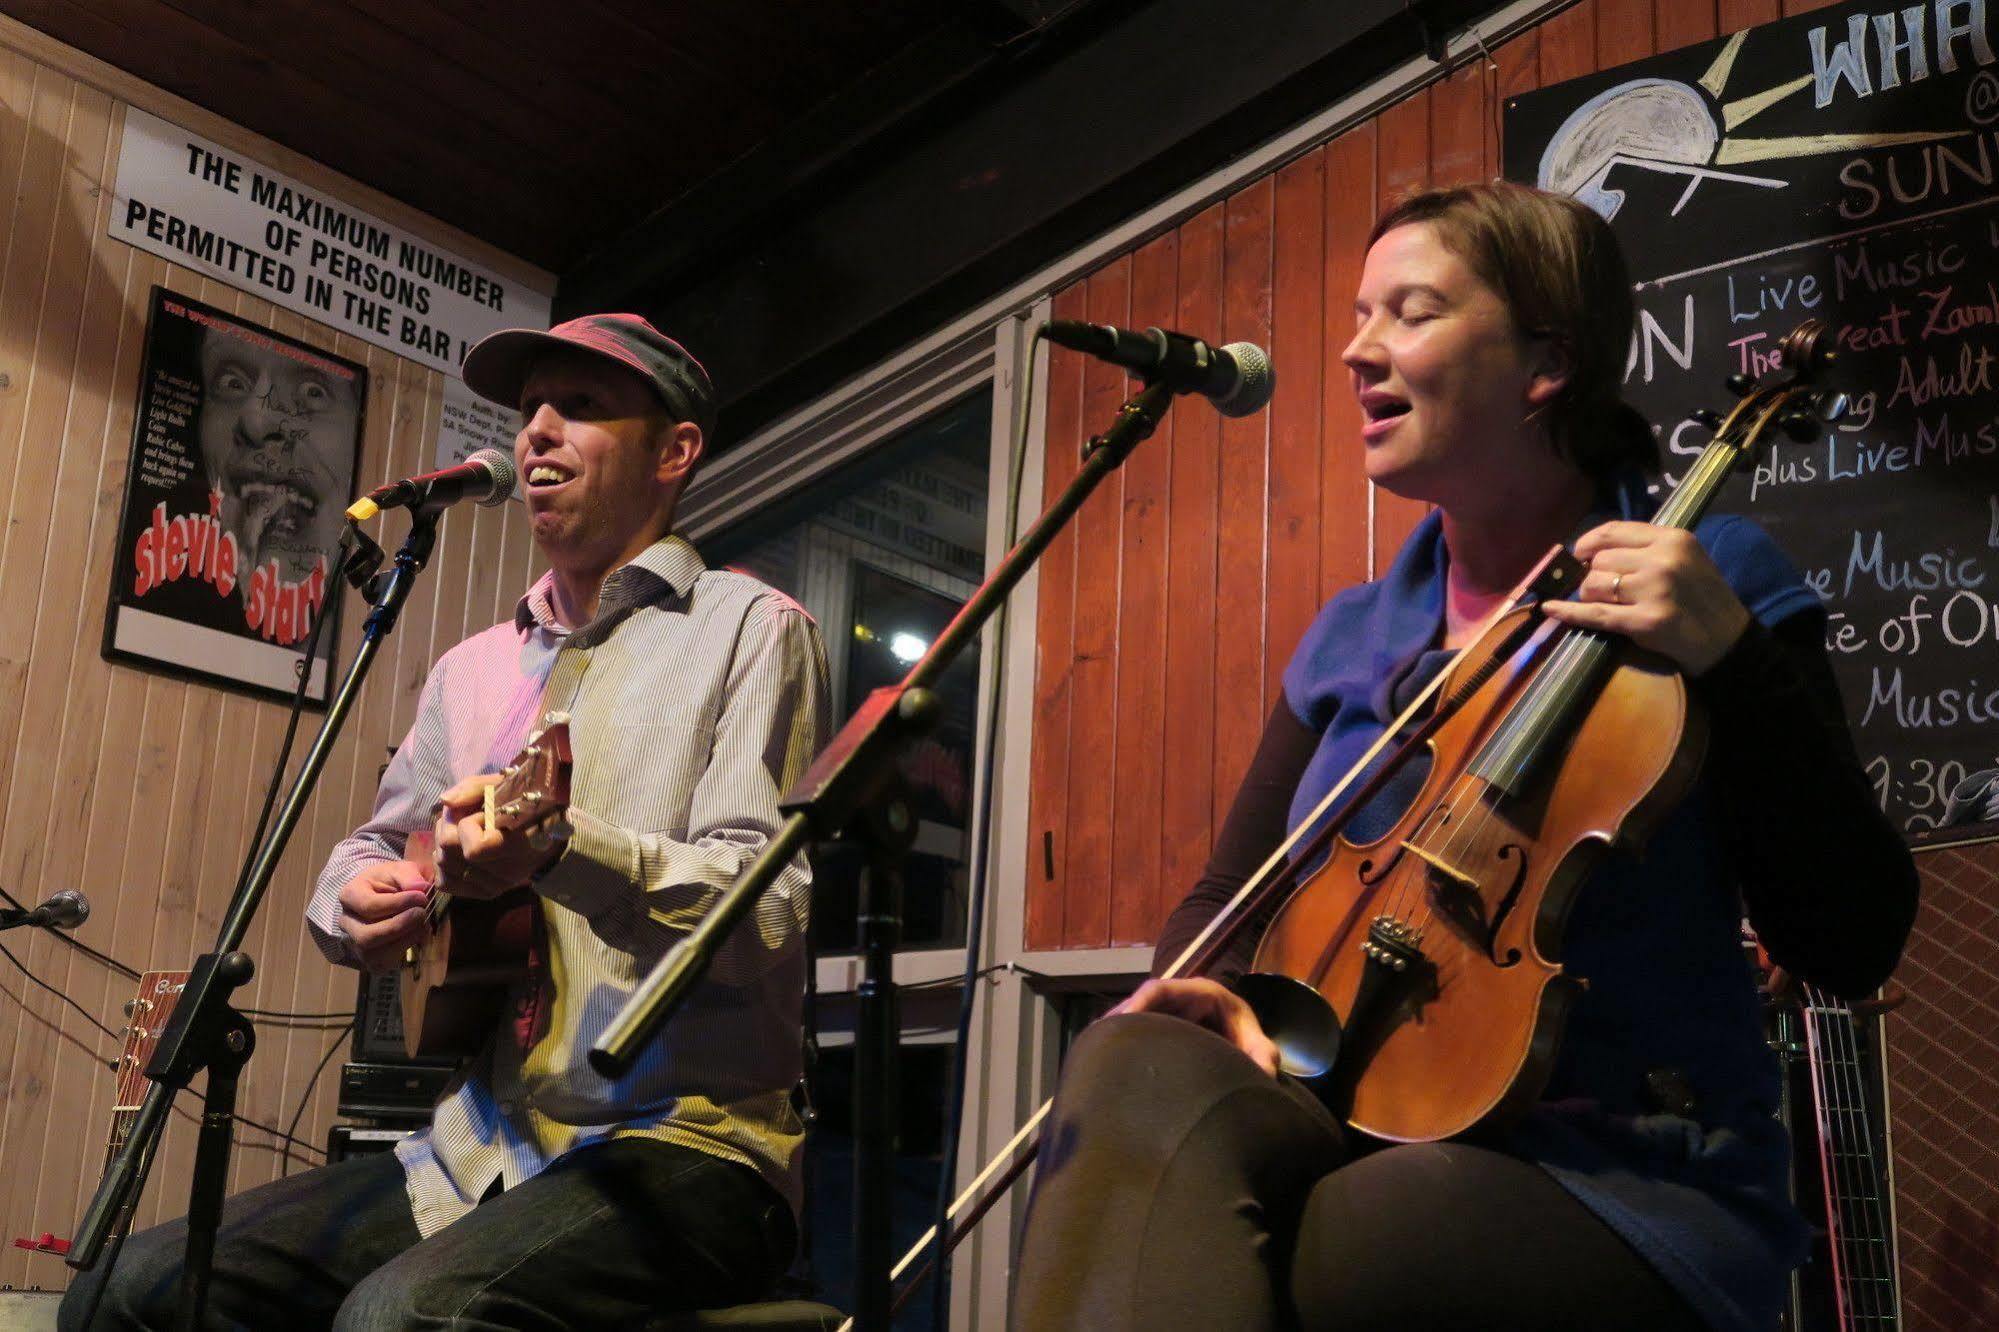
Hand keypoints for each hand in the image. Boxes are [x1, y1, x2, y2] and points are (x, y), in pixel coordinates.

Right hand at [337, 860, 432, 972]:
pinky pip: (382, 964)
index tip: (421, 896)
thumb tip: (420, 888)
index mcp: (350, 895)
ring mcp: (355, 943)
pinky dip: (402, 951)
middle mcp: (347, 923)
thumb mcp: (399, 870)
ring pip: (373, 954)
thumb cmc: (391, 881)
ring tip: (422, 925)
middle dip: (398, 927)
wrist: (384, 895)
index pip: (369, 906)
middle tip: (421, 914)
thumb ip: (409, 876)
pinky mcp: (369, 958)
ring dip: (403, 941)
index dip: (397, 903)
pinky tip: (416, 935)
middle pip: (366, 936)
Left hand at [432, 772, 561, 898]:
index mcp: (519, 844)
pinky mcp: (487, 893)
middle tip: (463, 817)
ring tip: (462, 832)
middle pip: (449, 853)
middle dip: (448, 828)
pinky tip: (457, 853)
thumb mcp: (505, 785)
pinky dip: (444, 866)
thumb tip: (445, 801)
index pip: (474, 849)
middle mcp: (507, 871)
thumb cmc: (527, 805)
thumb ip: (474, 788)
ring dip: (445, 843)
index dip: (468, 826)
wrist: (551, 834)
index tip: (482, 814)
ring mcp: (496, 885)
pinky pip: (445, 883)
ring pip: (443, 865)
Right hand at [1110, 978, 1280, 1076]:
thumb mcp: (1262, 1050)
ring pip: (1137, 1015)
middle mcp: (1181, 999)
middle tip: (1099, 1040)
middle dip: (1120, 1018)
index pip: (1160, 990)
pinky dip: (1125, 1040)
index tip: (1121, 1021)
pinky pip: (1140, 1029)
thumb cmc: (1251, 1040)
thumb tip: (1261, 1077)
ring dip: (1119, 1030)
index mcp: (1202, 993)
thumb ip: (1262, 1059)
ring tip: (1097, 1050)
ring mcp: (1170, 1012)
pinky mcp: (1163, 1027)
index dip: (1137, 1003)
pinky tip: (1109, 1057)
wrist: (1250, 1048)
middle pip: (1142, 1001)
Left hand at [1540, 521, 1751, 675]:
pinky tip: (1551, 609)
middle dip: (1593, 578)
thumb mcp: (1685, 559)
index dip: (1589, 543)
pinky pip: (1595, 615)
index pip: (1614, 531)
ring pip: (1593, 586)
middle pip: (1599, 562)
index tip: (1580, 554)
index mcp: (1673, 539)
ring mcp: (1655, 591)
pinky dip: (1568, 613)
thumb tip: (1590, 552)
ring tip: (1610, 606)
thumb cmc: (1702, 599)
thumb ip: (1644, 550)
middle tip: (1605, 592)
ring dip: (1590, 598)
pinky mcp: (1646, 622)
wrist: (1728, 640)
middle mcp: (1663, 560)